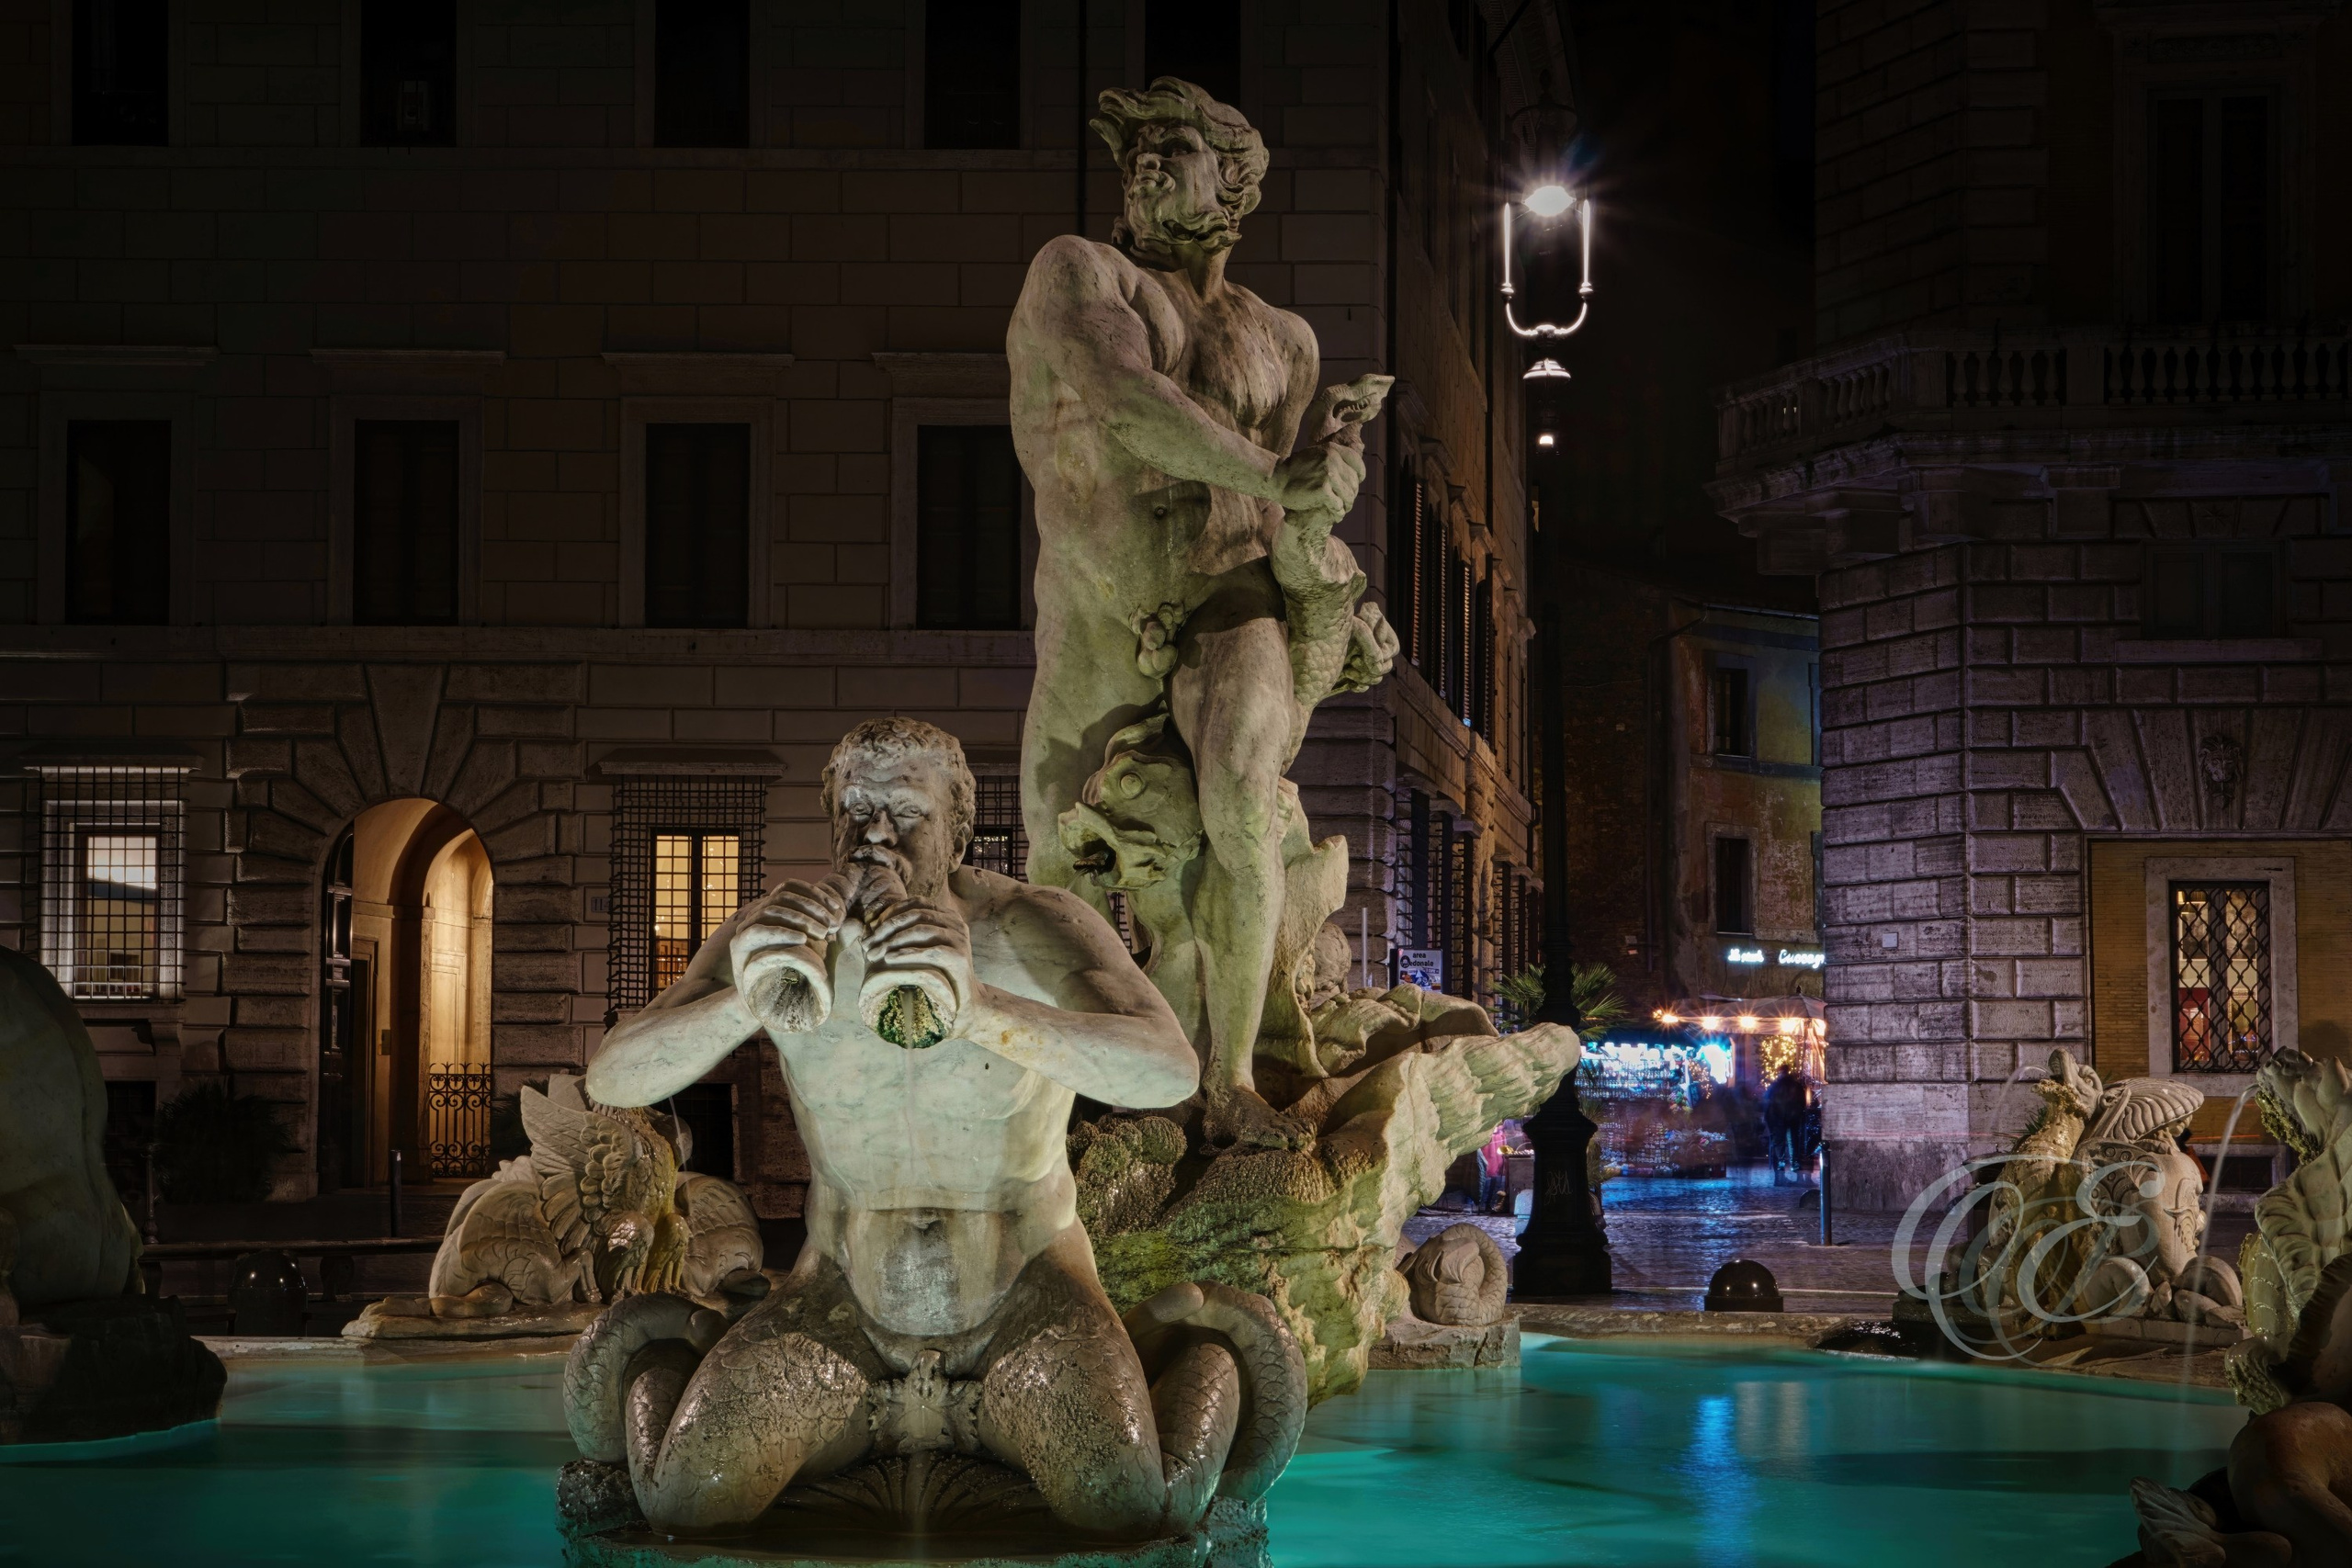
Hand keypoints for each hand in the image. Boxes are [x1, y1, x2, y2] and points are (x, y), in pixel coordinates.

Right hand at [732, 878, 846, 968]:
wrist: (766, 1002)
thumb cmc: (794, 973)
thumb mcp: (819, 952)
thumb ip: (835, 938)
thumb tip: (857, 924)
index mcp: (772, 910)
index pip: (790, 887)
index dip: (815, 894)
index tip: (837, 909)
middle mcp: (756, 914)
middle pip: (783, 895)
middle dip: (812, 907)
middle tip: (832, 925)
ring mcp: (745, 928)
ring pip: (772, 909)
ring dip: (801, 918)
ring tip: (822, 933)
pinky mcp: (739, 946)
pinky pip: (758, 931)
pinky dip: (782, 932)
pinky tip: (802, 940)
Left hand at [859, 898, 976, 1035]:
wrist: (964, 1002)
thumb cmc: (936, 975)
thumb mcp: (920, 949)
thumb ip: (904, 934)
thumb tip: (869, 925)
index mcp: (947, 916)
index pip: (916, 903)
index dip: (891, 912)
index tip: (870, 929)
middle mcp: (956, 923)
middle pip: (916, 915)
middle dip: (887, 928)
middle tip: (867, 945)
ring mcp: (959, 939)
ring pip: (921, 930)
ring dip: (893, 940)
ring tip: (875, 954)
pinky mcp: (960, 958)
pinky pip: (930, 952)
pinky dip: (907, 954)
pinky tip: (890, 959)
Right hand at [1270, 441, 1365, 517]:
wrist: (1276, 478)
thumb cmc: (1294, 470)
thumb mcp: (1316, 456)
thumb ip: (1332, 459)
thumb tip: (1352, 471)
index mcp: (1333, 449)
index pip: (1357, 465)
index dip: (1358, 478)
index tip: (1354, 486)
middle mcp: (1332, 460)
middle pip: (1353, 483)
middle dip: (1351, 495)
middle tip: (1346, 504)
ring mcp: (1328, 474)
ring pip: (1348, 496)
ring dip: (1346, 506)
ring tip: (1341, 511)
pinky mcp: (1322, 490)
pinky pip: (1338, 505)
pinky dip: (1338, 513)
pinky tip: (1336, 516)